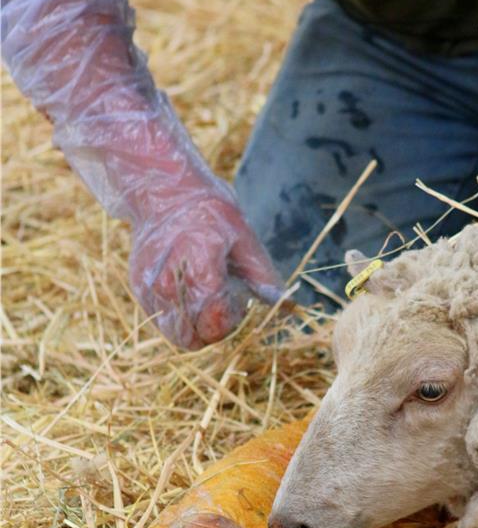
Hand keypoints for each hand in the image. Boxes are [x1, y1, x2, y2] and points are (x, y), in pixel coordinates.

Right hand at [128, 196, 283, 348]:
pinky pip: (164, 324)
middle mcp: (169, 283)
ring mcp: (150, 288)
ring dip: (195, 327)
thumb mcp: (243, 236)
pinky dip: (179, 318)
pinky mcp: (140, 290)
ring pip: (179, 335)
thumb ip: (262, 275)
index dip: (232, 321)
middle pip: (197, 336)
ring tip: (204, 297)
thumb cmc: (208, 211)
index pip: (215, 323)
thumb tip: (287, 304)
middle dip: (215, 328)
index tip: (237, 303)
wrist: (163, 191)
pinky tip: (187, 293)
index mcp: (200, 268)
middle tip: (221, 301)